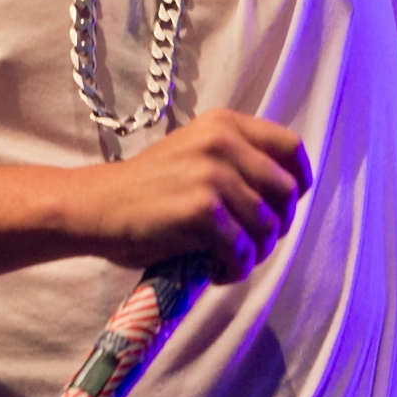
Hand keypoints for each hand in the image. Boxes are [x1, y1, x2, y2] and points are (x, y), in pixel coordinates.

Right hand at [76, 109, 311, 282]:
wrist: (98, 206)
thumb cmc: (147, 189)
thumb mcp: (195, 153)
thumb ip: (237, 160)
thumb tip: (283, 195)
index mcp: (224, 124)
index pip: (291, 147)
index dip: (298, 182)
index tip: (282, 207)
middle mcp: (222, 141)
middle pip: (286, 191)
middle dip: (277, 226)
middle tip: (251, 243)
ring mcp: (213, 175)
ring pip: (268, 225)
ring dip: (255, 253)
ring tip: (230, 261)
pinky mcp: (202, 210)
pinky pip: (242, 249)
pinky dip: (236, 269)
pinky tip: (217, 272)